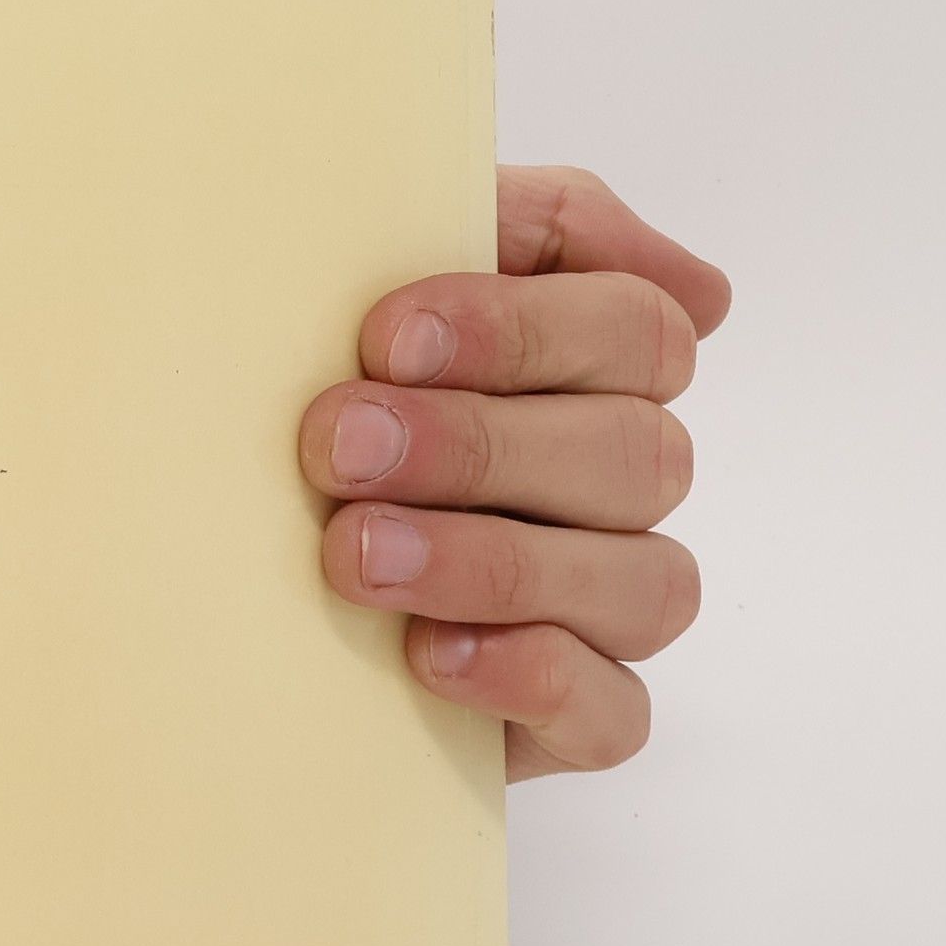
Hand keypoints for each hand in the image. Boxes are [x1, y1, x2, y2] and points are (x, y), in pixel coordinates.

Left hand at [298, 166, 731, 781]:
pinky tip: (427, 653)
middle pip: (630, 452)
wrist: (243, 562)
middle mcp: (623, 482)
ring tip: (356, 554)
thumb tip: (702, 289)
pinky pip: (614, 713)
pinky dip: (530, 676)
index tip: (385, 337)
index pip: (635, 329)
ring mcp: (611, 604)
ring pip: (642, 582)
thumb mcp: (384, 276)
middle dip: (477, 445)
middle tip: (340, 447)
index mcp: (599, 366)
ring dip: (493, 561)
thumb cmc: (330, 394)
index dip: (519, 330)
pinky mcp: (577, 716)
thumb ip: (526, 228)